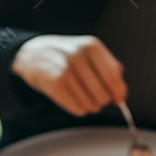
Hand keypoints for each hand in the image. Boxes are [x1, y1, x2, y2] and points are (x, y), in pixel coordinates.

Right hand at [12, 34, 126, 116]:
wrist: (34, 54)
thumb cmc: (67, 56)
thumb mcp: (90, 52)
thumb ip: (110, 69)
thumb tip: (121, 94)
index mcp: (92, 46)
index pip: (114, 78)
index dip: (118, 93)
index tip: (118, 100)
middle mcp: (79, 56)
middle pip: (103, 95)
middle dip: (102, 101)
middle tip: (95, 96)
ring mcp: (65, 70)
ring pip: (91, 105)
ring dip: (89, 106)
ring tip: (81, 95)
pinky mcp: (55, 85)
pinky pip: (77, 109)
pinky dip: (78, 109)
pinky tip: (72, 99)